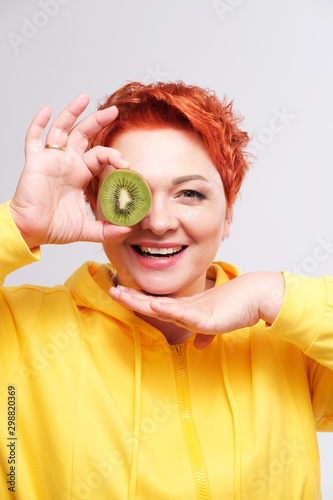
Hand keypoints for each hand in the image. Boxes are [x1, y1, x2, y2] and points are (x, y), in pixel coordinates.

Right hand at [10, 94, 130, 248]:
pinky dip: (39, 123)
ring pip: (61, 130)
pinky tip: (46, 110)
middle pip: (83, 135)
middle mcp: (66, 164)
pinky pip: (34, 138)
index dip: (113, 156)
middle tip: (113, 111)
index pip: (100, 156)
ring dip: (71, 113)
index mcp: (80, 175)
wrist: (31, 232)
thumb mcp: (87, 229)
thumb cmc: (54, 228)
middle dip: (97, 121)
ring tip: (83, 98)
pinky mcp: (35, 162)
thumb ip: (107, 230)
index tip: (127, 164)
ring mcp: (50, 160)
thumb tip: (128, 229)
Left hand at [109, 272, 284, 348]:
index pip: (156, 305)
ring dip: (140, 301)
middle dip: (131, 298)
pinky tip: (154, 307)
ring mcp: (195, 311)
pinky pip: (185, 314)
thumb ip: (204, 333)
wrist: (256, 297)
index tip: (121, 294)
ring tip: (121, 294)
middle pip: (153, 303)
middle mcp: (186, 308)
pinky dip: (168, 310)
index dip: (138, 301)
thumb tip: (199, 345)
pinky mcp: (207, 317)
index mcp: (186, 309)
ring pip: (162, 306)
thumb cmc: (237, 306)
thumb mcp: (215, 324)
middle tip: (111, 289)